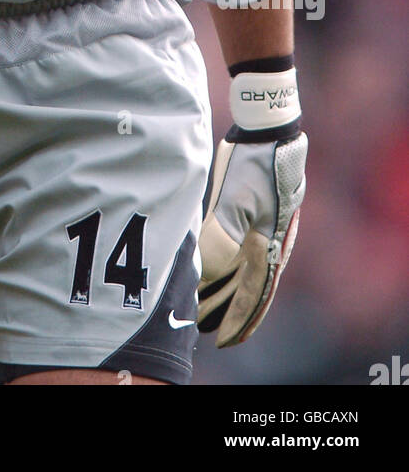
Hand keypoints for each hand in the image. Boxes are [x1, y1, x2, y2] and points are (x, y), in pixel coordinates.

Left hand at [197, 130, 306, 345]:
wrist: (265, 132)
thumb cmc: (256, 165)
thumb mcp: (238, 201)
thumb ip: (223, 237)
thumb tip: (208, 271)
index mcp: (271, 244)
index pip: (255, 292)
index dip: (239, 318)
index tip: (224, 339)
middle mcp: (267, 242)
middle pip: (247, 286)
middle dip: (227, 310)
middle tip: (204, 331)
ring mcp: (257, 228)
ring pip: (238, 270)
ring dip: (221, 291)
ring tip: (200, 310)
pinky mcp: (245, 213)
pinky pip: (232, 249)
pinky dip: (219, 267)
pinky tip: (204, 272)